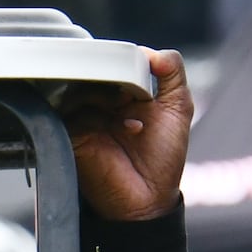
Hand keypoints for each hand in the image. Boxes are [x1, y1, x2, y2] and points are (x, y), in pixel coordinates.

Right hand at [63, 45, 192, 222]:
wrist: (149, 198)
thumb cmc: (162, 157)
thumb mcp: (178, 106)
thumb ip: (172, 72)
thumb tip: (153, 52)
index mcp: (120, 92)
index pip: (115, 62)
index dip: (130, 64)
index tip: (148, 82)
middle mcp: (99, 102)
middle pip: (95, 71)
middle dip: (119, 79)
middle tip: (140, 96)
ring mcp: (84, 118)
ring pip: (84, 88)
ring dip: (114, 98)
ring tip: (137, 119)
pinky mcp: (72, 136)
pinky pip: (76, 113)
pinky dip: (104, 118)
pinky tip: (130, 131)